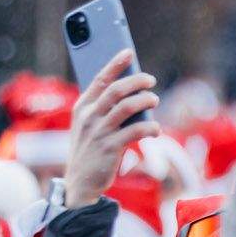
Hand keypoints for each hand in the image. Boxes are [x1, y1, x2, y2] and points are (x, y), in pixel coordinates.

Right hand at [65, 51, 160, 204]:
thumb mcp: (89, 127)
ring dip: (145, 101)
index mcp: (82, 108)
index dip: (115, 64)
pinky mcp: (110, 148)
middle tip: (150, 80)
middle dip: (136, 80)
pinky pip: (135, 131)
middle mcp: (88, 117)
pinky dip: (149, 127)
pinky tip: (156, 129)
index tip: (128, 52)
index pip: (99, 80)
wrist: (80, 184)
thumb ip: (104, 110)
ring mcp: (98, 132)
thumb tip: (133, 92)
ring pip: (126, 107)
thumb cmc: (90, 150)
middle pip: (115, 90)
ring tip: (155, 100)